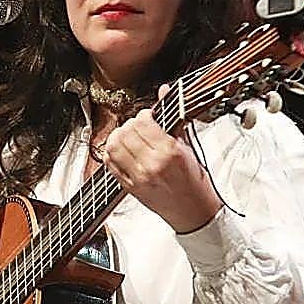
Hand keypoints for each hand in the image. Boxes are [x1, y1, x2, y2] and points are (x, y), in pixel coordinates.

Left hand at [99, 84, 221, 232]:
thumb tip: (165, 92)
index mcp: (170, 152)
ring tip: (128, 136)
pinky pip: (109, 164)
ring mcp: (138, 176)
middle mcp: (151, 164)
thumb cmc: (194, 182)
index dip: (144, 114)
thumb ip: (174, 119)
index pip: (143, 122)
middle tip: (138, 126)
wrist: (193, 211)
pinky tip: (121, 151)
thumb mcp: (189, 147)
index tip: (149, 116)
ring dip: (118, 136)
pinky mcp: (129, 187)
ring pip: (113, 146)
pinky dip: (111, 153)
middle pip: (125, 132)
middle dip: (131, 124)